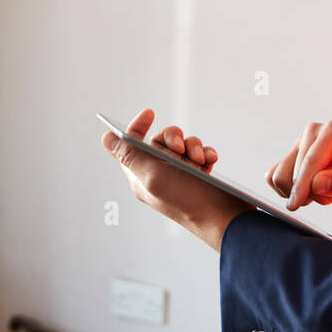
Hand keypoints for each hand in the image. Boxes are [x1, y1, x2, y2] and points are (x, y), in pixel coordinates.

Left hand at [99, 107, 253, 250]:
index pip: (130, 145)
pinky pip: (200, 153)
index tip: (150, 113)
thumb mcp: (153, 175)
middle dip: (174, 138)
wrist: (225, 219)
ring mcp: (180, 176)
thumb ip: (129, 156)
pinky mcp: (199, 176)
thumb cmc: (188, 200)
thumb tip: (106, 138)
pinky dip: (206, 154)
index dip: (137, 126)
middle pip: (160, 141)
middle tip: (181, 149)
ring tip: (199, 160)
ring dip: (193, 146)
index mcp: (141, 177)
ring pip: (182, 145)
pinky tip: (210, 161)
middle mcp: (159, 175)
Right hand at [265, 120, 331, 210]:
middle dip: (309, 192)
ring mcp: (299, 143)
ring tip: (321, 192)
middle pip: (293, 171)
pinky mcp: (289, 155)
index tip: (295, 204)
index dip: (302, 184)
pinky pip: (273, 177)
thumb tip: (317, 184)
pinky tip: (306, 191)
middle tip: (330, 196)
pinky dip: (286, 191)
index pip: (311, 160)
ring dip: (299, 193)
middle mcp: (313, 132)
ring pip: (280, 176)